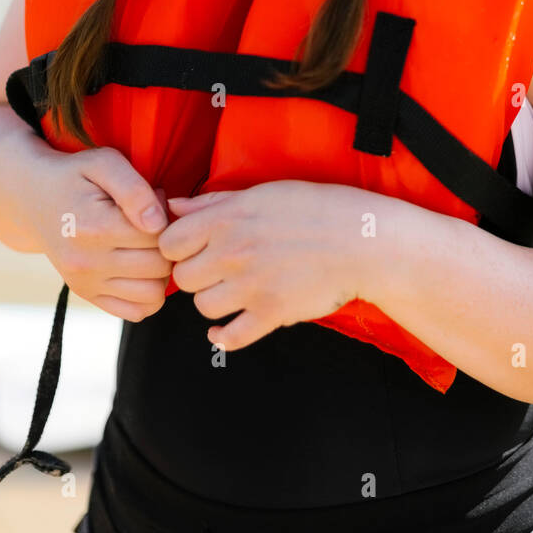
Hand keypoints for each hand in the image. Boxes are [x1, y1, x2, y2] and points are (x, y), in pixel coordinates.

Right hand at [32, 145, 172, 320]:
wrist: (31, 197)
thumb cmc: (75, 176)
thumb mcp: (104, 163)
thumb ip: (135, 189)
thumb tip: (158, 223)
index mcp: (95, 227)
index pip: (159, 237)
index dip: (168, 219)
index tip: (154, 204)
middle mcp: (86, 262)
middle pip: (160, 267)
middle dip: (167, 245)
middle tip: (153, 226)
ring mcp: (84, 283)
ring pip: (153, 294)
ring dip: (161, 272)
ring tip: (149, 248)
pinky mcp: (85, 294)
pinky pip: (135, 311)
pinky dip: (147, 294)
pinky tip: (141, 270)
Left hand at [160, 180, 371, 349]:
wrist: (362, 240)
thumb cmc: (316, 210)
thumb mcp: (262, 194)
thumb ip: (213, 203)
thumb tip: (173, 207)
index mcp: (229, 218)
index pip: (170, 242)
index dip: (178, 248)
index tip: (194, 250)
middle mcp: (234, 251)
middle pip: (183, 278)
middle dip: (196, 276)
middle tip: (215, 272)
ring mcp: (252, 285)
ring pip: (203, 307)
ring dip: (213, 302)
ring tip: (232, 292)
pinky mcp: (272, 313)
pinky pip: (230, 337)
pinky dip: (223, 337)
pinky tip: (226, 329)